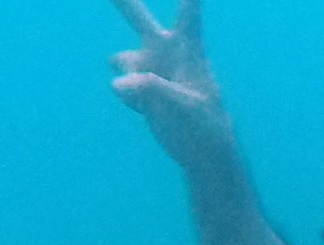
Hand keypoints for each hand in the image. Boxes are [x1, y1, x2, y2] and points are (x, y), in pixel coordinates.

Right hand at [108, 0, 235, 174]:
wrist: (201, 151)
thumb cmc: (204, 127)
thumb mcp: (185, 108)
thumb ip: (153, 89)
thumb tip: (121, 82)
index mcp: (189, 50)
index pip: (188, 14)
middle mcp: (166, 51)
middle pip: (137, 16)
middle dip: (121, 0)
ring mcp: (150, 66)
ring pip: (119, 60)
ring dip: (129, 74)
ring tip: (156, 98)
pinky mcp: (138, 84)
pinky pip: (119, 86)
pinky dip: (130, 100)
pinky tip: (151, 111)